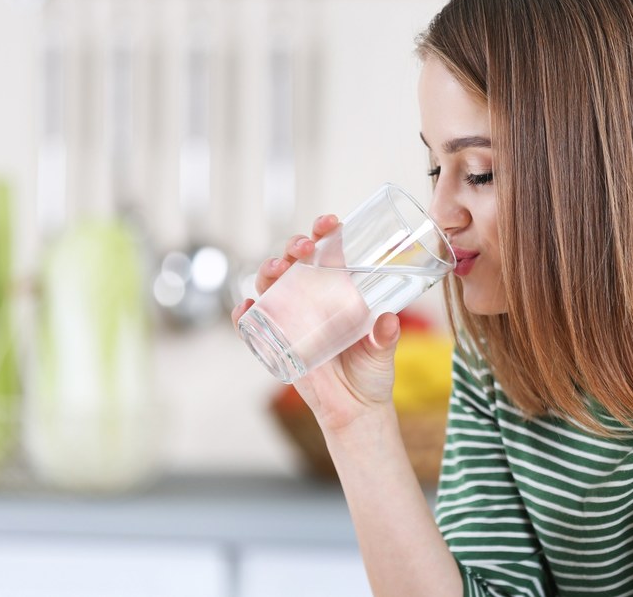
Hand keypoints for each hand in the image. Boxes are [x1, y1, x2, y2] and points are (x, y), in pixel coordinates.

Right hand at [232, 214, 401, 432]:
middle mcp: (310, 298)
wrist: (354, 409)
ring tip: (279, 269)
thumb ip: (384, 337)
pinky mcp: (274, 343)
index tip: (330, 223)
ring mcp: (290, 318)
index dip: (324, 233)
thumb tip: (389, 320)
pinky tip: (247, 307)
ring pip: (270, 284)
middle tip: (304, 247)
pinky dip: (244, 314)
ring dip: (269, 270)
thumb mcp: (381, 352)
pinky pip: (251, 325)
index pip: (326, 252)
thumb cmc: (370, 373)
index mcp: (337, 290)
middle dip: (295, 246)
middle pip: (294, 261)